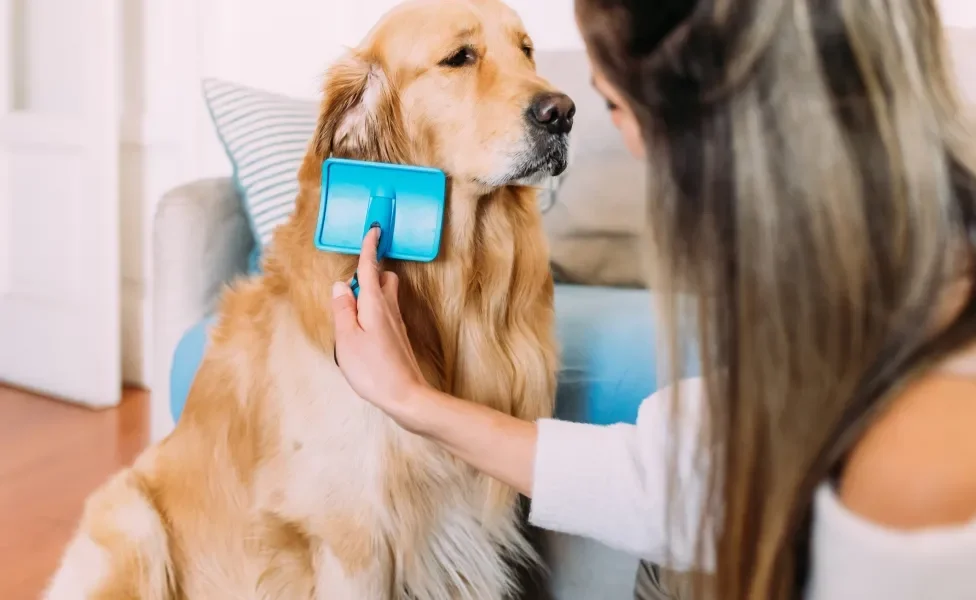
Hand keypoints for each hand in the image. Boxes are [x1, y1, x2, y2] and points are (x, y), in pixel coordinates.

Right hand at [331, 227, 430, 430]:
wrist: (406, 396)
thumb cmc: (373, 370)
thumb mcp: (347, 338)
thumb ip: (343, 310)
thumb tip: (341, 286)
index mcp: (375, 304)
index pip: (370, 268)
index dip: (370, 248)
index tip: (373, 230)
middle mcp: (390, 309)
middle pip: (382, 278)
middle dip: (369, 272)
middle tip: (350, 283)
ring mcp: (397, 323)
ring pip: (386, 295)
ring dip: (371, 291)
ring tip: (352, 307)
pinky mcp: (398, 337)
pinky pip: (387, 311)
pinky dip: (374, 309)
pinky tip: (363, 327)